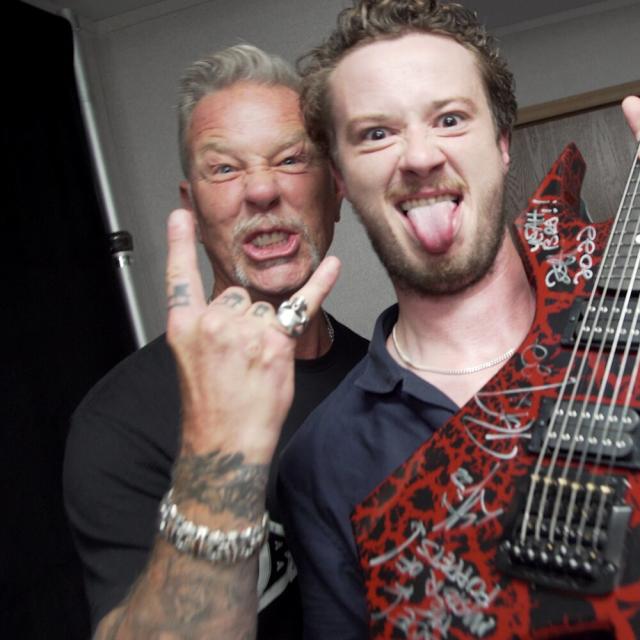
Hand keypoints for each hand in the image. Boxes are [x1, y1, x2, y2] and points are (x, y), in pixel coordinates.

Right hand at [164, 208, 339, 462]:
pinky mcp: (276, 343)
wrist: (225, 442)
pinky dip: (321, 285)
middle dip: (244, 321)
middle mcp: (214, 321)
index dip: (180, 243)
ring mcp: (246, 331)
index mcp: (185, 325)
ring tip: (255, 366)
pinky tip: (333, 266)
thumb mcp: (192, 360)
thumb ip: (208, 326)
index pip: (180, 276)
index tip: (182, 214)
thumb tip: (237, 306)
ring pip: (266, 308)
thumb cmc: (211, 406)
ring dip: (267, 331)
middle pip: (239, 296)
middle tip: (237, 359)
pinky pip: (302, 305)